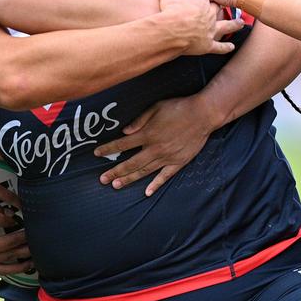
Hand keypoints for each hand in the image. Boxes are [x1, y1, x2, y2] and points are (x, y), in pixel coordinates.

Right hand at [0, 215, 32, 280]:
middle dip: (27, 253)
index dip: (25, 237)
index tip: (36, 232)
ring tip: (30, 265)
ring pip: (2, 269)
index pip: (12, 242)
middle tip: (42, 249)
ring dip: (18, 268)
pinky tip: (3, 276)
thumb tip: (11, 215)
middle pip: (11, 257)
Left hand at [94, 96, 213, 195]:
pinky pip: (164, 176)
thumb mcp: (156, 107)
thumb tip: (124, 132)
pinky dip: (155, 185)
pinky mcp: (179, 162)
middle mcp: (155, 148)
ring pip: (144, 171)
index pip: (122, 145)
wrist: (203, 114)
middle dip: (114, 171)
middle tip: (102, 179)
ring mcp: (167, 157)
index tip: (97, 154)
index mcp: (147, 134)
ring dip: (129, 179)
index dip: (108, 149)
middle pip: (130, 163)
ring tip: (116, 185)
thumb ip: (139, 120)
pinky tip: (146, 192)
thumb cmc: (178, 107)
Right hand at [150, 0, 242, 55]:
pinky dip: (225, 47)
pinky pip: (218, 46)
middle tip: (227, 3)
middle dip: (222, 5)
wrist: (171, 28)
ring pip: (225, 26)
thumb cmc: (169, 9)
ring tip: (240, 23)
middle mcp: (209, 14)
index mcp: (201, 0)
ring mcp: (210, 29)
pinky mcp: (207, 44)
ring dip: (233, 24)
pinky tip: (231, 47)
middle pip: (218, 8)